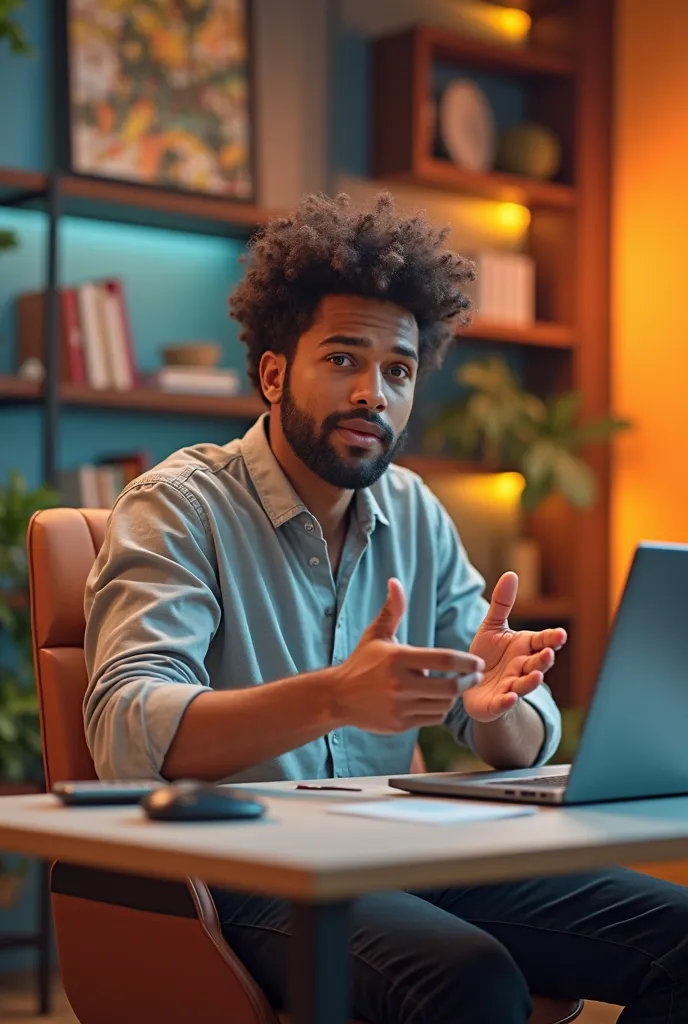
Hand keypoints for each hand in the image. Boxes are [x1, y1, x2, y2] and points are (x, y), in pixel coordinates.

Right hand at [331, 578, 483, 733]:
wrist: (337, 696)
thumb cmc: (361, 662)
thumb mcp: (377, 634)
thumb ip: (393, 609)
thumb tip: (395, 582)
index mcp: (397, 659)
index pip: (443, 659)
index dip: (466, 661)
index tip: (478, 662)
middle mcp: (399, 684)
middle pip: (449, 686)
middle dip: (469, 681)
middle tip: (477, 676)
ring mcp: (400, 706)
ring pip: (443, 704)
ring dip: (454, 696)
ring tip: (457, 686)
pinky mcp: (400, 724)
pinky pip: (432, 718)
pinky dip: (440, 709)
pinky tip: (439, 700)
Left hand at [464, 572, 566, 723]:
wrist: (472, 685)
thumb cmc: (488, 655)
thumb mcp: (492, 626)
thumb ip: (502, 603)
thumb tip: (511, 574)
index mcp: (525, 647)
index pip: (542, 641)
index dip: (551, 639)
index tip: (560, 634)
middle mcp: (522, 667)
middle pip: (537, 664)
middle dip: (544, 660)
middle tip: (548, 654)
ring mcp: (511, 686)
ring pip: (525, 684)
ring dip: (531, 681)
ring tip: (535, 676)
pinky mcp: (497, 703)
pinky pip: (503, 703)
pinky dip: (508, 701)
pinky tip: (510, 697)